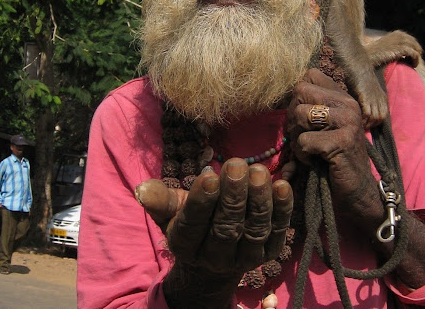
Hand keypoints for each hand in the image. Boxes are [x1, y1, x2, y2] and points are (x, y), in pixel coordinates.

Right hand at [135, 160, 292, 276]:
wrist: (214, 260)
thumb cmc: (189, 222)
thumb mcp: (170, 211)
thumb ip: (159, 199)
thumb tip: (142, 189)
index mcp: (186, 244)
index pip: (194, 224)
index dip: (202, 201)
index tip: (208, 176)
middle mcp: (216, 256)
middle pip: (226, 226)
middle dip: (233, 195)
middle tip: (238, 164)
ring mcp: (245, 258)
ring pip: (254, 229)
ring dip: (259, 199)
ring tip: (259, 171)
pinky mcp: (269, 253)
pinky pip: (277, 231)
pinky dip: (282, 210)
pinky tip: (282, 186)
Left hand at [287, 68, 381, 223]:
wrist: (357, 192)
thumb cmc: (332, 160)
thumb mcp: (322, 128)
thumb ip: (307, 109)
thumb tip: (279, 96)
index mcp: (342, 97)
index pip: (310, 76)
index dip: (297, 96)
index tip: (301, 119)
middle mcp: (348, 104)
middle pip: (300, 91)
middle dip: (292, 117)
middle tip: (301, 137)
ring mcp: (348, 121)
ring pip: (301, 114)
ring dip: (297, 137)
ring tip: (309, 151)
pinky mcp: (342, 142)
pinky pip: (305, 141)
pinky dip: (303, 156)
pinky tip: (316, 162)